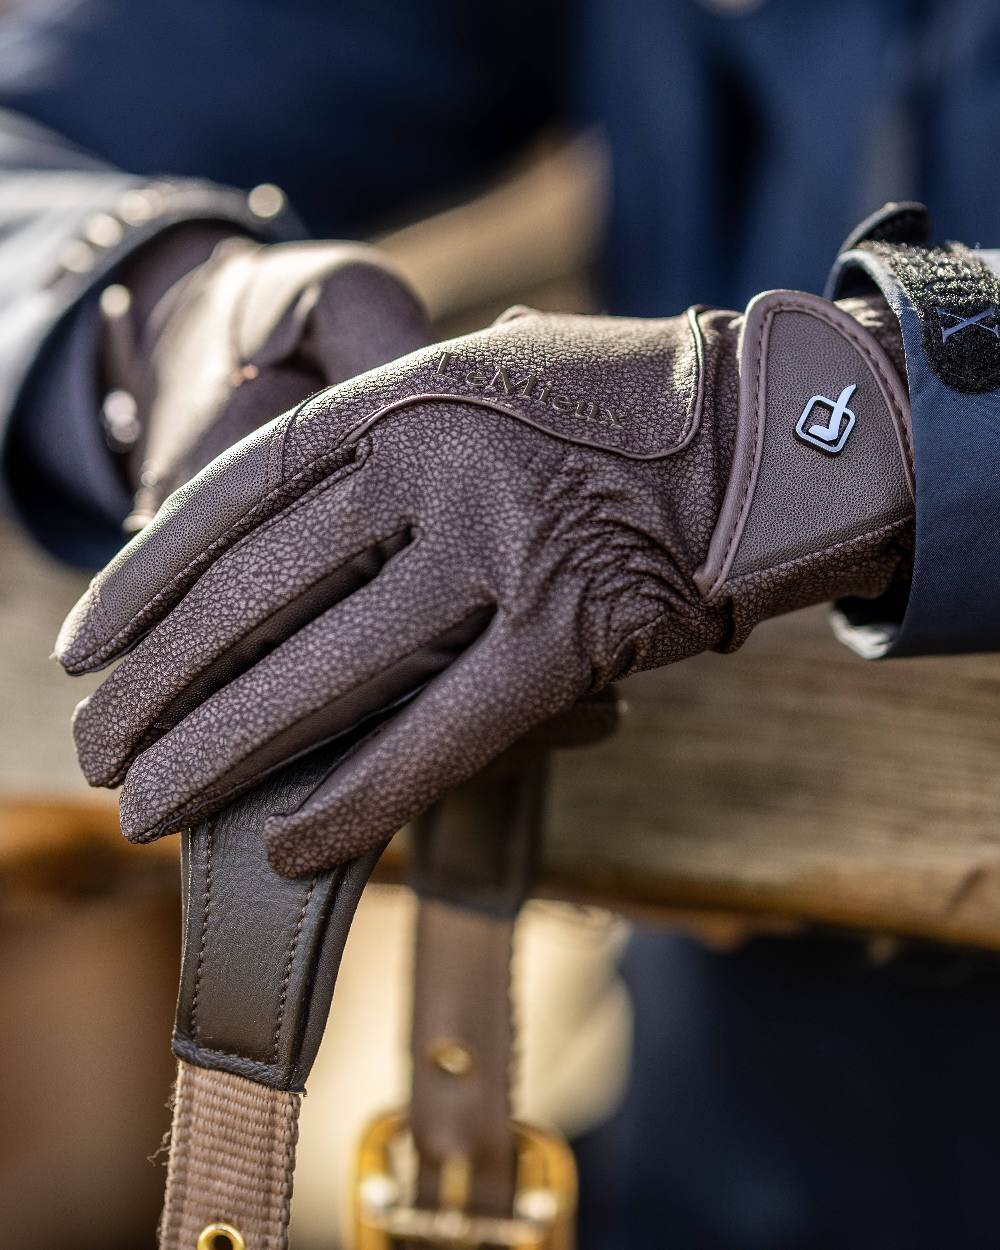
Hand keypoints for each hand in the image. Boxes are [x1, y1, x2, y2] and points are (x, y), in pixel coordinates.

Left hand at [58, 289, 913, 875]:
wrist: (767, 432)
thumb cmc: (621, 408)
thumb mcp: (491, 371)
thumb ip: (400, 417)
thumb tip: (309, 474)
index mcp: (407, 396)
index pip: (236, 497)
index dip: (148, 580)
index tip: (88, 645)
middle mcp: (441, 465)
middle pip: (259, 595)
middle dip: (166, 686)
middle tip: (101, 749)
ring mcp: (506, 551)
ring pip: (331, 674)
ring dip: (229, 752)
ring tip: (154, 809)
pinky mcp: (569, 639)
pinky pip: (442, 736)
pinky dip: (362, 798)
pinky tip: (290, 842)